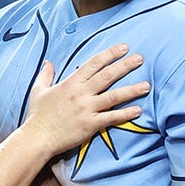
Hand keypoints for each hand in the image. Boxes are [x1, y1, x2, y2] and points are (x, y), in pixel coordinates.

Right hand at [22, 44, 148, 155]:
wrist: (37, 137)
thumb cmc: (37, 115)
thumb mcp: (38, 90)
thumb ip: (45, 74)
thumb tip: (48, 62)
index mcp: (71, 83)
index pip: (94, 63)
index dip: (110, 54)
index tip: (123, 48)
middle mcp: (81, 93)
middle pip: (107, 75)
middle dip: (125, 65)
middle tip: (140, 58)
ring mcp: (87, 109)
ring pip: (114, 96)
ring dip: (132, 90)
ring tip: (147, 85)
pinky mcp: (91, 125)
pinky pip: (112, 117)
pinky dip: (126, 114)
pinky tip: (138, 110)